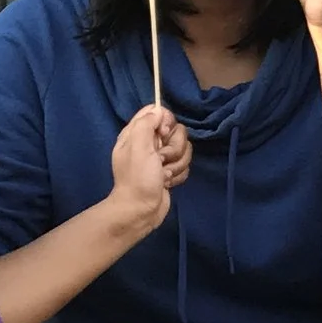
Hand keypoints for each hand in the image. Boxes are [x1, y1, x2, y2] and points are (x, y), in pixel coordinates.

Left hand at [106, 106, 190, 234]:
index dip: (165, 122)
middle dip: (174, 147)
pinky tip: (167, 182)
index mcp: (137, 133)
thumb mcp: (138, 147)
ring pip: (183, 149)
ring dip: (176, 163)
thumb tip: (158, 111)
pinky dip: (178, 174)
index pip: (157, 112)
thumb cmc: (137, 178)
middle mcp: (149, 143)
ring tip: (163, 175)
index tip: (162, 135)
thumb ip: (146, 124)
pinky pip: (184, 164)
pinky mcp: (170, 171)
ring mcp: (160, 158)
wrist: (140, 210)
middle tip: (161, 160)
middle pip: (176, 131)